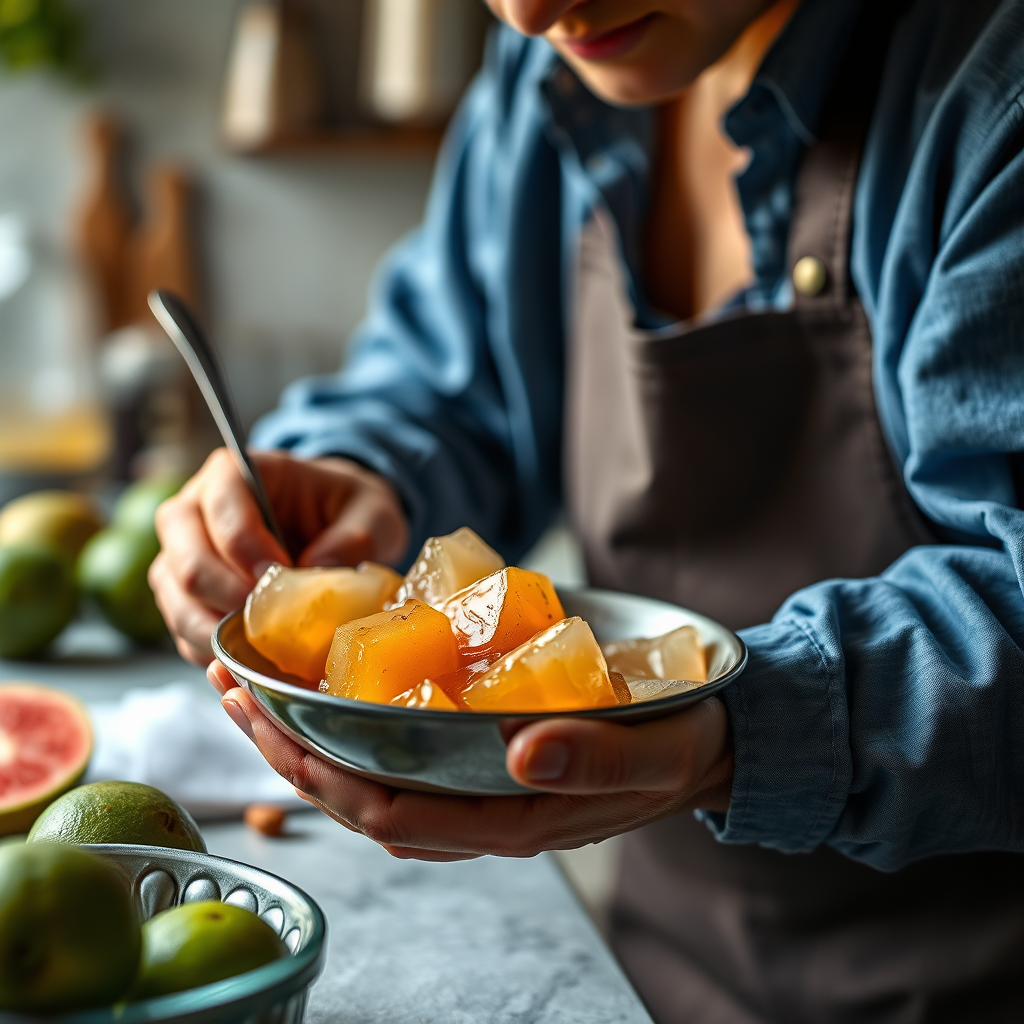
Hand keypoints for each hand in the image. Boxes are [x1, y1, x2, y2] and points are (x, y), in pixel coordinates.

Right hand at [150, 449, 407, 663]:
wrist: (336, 525)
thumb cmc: (346, 509)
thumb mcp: (372, 511)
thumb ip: (356, 535)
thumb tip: (317, 570)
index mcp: (233, 473)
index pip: (220, 507)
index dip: (246, 547)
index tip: (281, 573)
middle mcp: (193, 511)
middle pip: (185, 562)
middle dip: (229, 597)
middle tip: (271, 618)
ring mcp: (181, 556)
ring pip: (176, 601)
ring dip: (218, 632)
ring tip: (265, 643)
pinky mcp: (185, 598)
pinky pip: (184, 632)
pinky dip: (215, 651)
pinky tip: (253, 656)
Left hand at [209, 663, 732, 859]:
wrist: (697, 739)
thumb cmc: (673, 746)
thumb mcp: (648, 752)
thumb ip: (592, 758)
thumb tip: (521, 755)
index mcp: (510, 819)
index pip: (393, 811)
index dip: (322, 775)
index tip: (270, 723)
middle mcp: (478, 810)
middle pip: (360, 796)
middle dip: (287, 751)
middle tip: (231, 690)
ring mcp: (474, 786)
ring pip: (369, 776)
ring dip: (304, 738)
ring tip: (253, 686)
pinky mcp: (478, 756)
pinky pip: (398, 751)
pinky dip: (349, 724)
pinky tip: (325, 687)